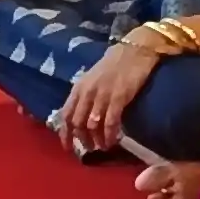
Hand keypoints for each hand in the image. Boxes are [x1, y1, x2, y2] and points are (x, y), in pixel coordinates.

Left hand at [54, 34, 165, 153]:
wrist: (134, 50)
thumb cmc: (114, 65)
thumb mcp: (92, 79)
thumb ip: (85, 96)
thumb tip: (82, 117)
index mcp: (79, 88)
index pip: (66, 115)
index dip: (65, 134)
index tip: (68, 147)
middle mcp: (87, 92)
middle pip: (78, 123)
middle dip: (82, 139)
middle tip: (89, 148)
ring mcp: (102, 95)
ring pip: (92, 125)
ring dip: (96, 140)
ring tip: (102, 147)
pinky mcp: (118, 97)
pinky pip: (110, 122)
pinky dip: (109, 135)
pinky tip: (113, 141)